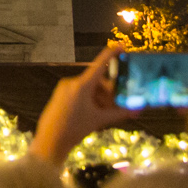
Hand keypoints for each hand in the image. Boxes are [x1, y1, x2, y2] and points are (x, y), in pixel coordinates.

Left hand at [29, 45, 135, 166]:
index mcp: (82, 85)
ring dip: (99, 99)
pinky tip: (91, 114)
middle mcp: (72, 82)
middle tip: (116, 107)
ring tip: (102, 115)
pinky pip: (79, 92)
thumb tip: (137, 111)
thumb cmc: (74, 129)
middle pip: (97, 82)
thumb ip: (119, 113)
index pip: (100, 64)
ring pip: (89, 89)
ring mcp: (65, 88)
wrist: (50, 141)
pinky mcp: (60, 94)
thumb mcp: (99, 120)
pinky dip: (89, 100)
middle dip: (108, 94)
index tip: (121, 45)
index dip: (112, 54)